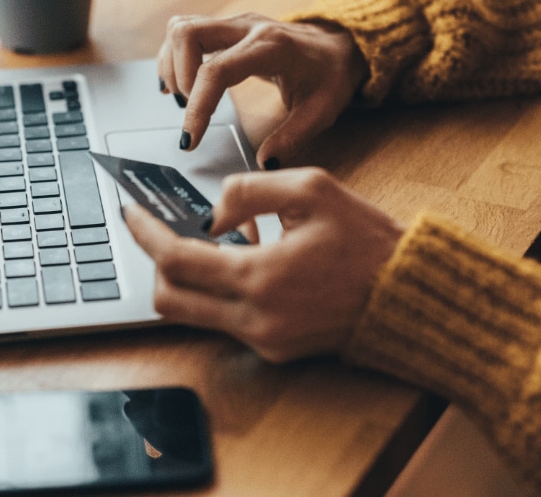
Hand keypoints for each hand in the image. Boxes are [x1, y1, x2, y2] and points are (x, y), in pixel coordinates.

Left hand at [123, 168, 403, 362]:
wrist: (410, 297)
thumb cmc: (368, 241)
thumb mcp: (312, 189)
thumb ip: (249, 190)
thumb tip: (211, 214)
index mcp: (260, 278)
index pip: (175, 260)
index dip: (145, 234)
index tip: (130, 212)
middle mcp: (255, 319)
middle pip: (169, 299)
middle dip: (156, 262)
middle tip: (160, 230)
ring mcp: (264, 341)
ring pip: (192, 314)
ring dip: (188, 278)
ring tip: (210, 242)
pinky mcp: (275, 351)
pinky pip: (225, 321)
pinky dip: (220, 292)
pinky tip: (244, 262)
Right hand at [157, 13, 366, 169]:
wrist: (339, 45)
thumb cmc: (330, 76)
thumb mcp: (321, 111)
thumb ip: (292, 138)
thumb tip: (264, 163)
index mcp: (271, 47)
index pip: (217, 71)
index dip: (197, 106)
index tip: (190, 139)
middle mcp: (247, 27)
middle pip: (187, 34)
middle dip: (178, 76)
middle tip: (188, 109)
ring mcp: (234, 23)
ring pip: (181, 28)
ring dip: (172, 65)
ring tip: (184, 98)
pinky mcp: (226, 27)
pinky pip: (186, 31)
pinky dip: (174, 57)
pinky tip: (180, 84)